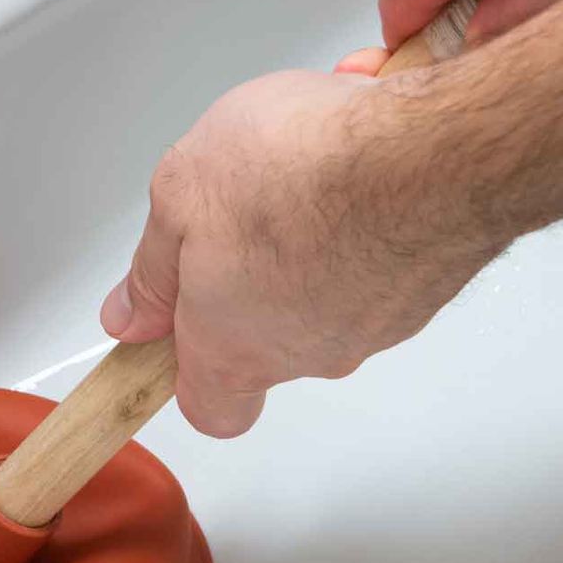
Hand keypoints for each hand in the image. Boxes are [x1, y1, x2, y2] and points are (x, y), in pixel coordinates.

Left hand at [99, 65, 507, 437]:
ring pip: (327, 290)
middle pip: (268, 336)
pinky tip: (358, 161)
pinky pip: (380, 255)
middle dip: (251, 274)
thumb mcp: (181, 196)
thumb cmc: (304, 170)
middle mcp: (309, 353)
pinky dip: (365, 215)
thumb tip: (131, 315)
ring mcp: (375, 325)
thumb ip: (151, 268)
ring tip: (306, 164)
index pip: (211, 410)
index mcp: (236, 348)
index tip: (172, 325)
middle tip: (240, 207)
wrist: (431, 152)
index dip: (189, 374)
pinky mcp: (427, 287)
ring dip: (310, 234)